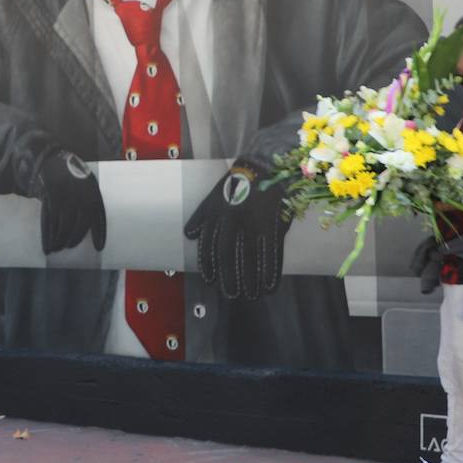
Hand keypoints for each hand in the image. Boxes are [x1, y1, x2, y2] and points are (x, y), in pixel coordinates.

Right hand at [33, 150, 105, 254]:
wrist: (48, 159)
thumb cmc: (68, 177)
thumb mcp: (82, 184)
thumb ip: (87, 202)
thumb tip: (89, 228)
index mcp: (91, 187)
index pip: (99, 213)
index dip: (100, 232)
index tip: (99, 247)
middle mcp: (80, 189)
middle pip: (81, 220)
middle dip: (76, 237)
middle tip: (70, 246)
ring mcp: (64, 192)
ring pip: (65, 222)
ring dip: (61, 239)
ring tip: (57, 247)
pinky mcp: (49, 195)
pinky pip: (50, 220)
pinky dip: (49, 234)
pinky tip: (48, 244)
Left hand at [184, 164, 287, 300]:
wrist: (265, 166)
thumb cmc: (238, 184)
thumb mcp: (215, 195)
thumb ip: (202, 215)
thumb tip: (189, 235)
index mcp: (217, 212)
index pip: (209, 244)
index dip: (208, 264)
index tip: (210, 281)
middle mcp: (233, 218)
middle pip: (228, 254)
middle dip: (228, 277)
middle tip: (231, 294)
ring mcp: (254, 221)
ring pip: (250, 257)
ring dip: (250, 280)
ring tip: (251, 295)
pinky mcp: (274, 223)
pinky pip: (272, 252)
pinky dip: (271, 272)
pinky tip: (270, 286)